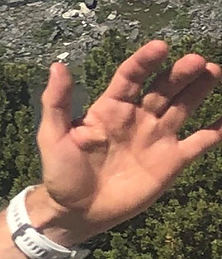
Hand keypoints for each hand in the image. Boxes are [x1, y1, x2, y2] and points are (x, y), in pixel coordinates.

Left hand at [36, 40, 221, 239]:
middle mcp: (138, 117)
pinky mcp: (172, 160)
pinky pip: (200, 142)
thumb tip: (58, 65)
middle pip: (163, 88)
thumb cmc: (61, 172)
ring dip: (199, 89)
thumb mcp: (52, 136)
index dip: (144, 61)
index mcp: (110, 108)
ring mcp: (157, 137)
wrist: (76, 211)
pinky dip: (216, 131)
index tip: (160, 47)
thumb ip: (56, 102)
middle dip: (180, 73)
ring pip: (184, 106)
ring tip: (214, 71)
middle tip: (198, 61)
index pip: (130, 77)